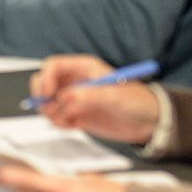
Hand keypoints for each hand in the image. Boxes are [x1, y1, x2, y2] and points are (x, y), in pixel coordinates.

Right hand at [29, 55, 160, 144]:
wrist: (148, 123)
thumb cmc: (136, 101)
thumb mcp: (114, 96)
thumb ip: (88, 96)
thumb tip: (64, 98)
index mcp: (83, 67)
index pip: (53, 66)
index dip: (46, 78)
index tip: (49, 95)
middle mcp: (75, 81)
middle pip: (44, 83)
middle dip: (43, 97)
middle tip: (50, 111)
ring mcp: (74, 98)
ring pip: (47, 103)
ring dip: (52, 114)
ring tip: (70, 120)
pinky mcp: (75, 115)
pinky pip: (56, 118)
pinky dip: (60, 124)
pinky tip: (76, 125)